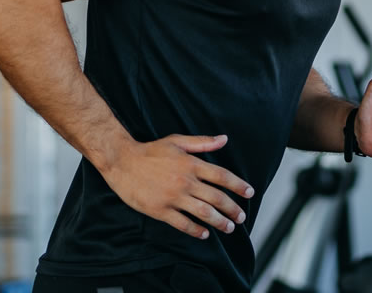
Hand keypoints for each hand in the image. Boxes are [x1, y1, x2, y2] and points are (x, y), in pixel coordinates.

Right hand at [100, 134, 254, 238]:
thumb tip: (224, 139)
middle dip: (232, 209)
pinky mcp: (160, 210)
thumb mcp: (177, 141)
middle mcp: (185, 181)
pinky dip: (196, 230)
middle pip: (217, 198)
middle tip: (241, 217)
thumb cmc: (150, 151)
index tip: (249, 193)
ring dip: (219, 222)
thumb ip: (202, 142)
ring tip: (229, 228)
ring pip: (203, 213)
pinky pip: (182, 223)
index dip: (239, 186)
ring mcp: (173, 197)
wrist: (122, 162)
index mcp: (191, 164)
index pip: (222, 176)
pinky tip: (204, 234)